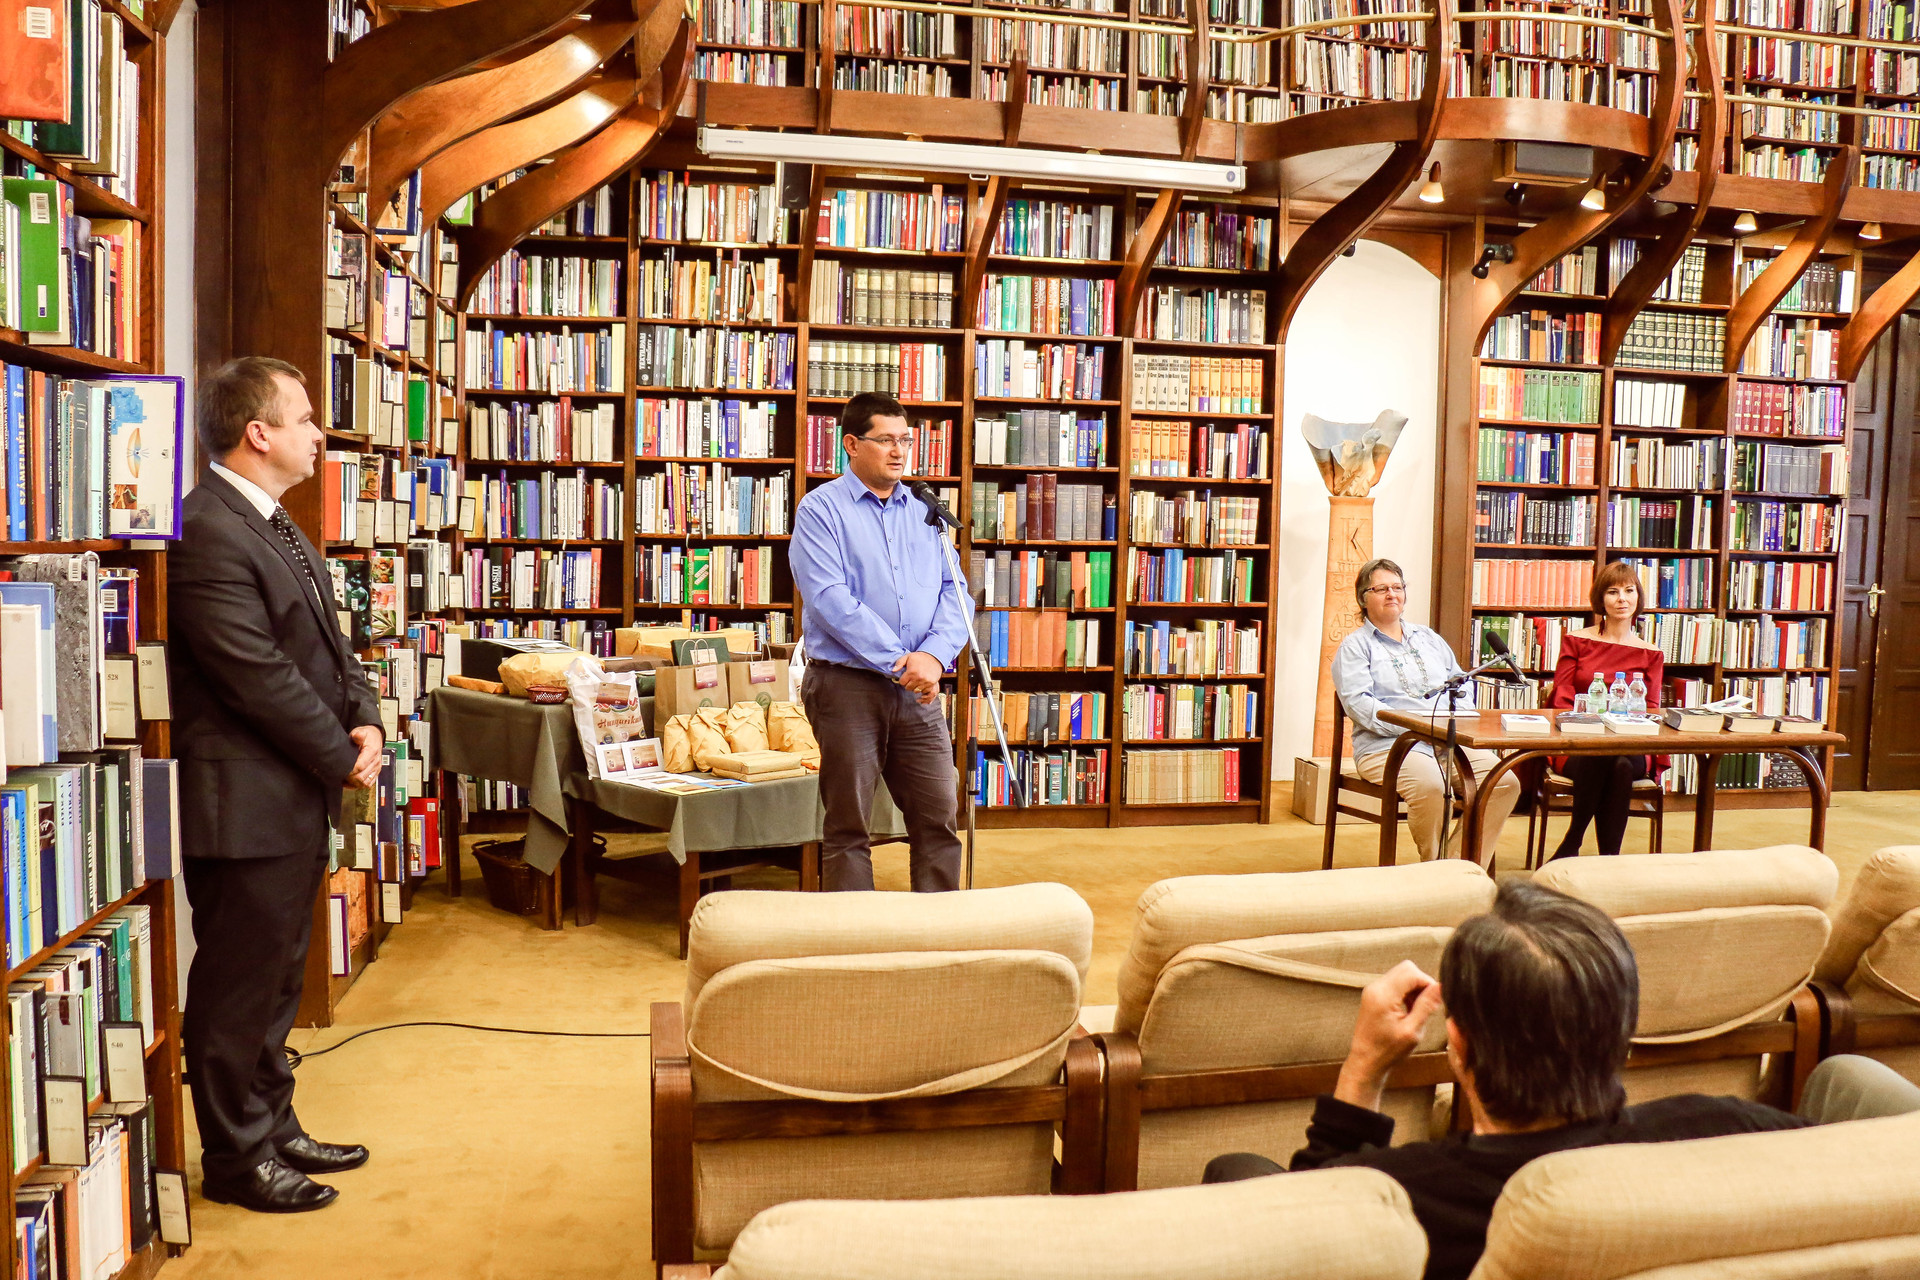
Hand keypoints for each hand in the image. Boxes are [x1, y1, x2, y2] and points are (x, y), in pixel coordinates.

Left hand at [347, 725, 382, 789]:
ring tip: (345, 779)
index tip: (341, 769)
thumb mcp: (361, 731)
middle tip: (340, 774)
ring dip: (354, 783)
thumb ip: (358, 734)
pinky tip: (350, 782)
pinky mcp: (375, 773)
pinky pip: (368, 784)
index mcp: (372, 752)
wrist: (375, 737)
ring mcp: (376, 769)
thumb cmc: (367, 735)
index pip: (360, 767)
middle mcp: (376, 762)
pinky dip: (358, 785)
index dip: (349, 770)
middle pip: (361, 777)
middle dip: (349, 778)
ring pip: (364, 783)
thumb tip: (357, 736)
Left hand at [891, 651, 943, 700]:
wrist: (934, 657)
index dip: (903, 680)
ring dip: (915, 687)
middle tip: (911, 678)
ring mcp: (925, 681)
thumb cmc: (920, 657)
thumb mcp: (908, 657)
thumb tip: (893, 670)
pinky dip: (922, 688)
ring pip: (916, 690)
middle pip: (908, 688)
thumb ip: (899, 663)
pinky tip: (923, 682)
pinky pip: (924, 691)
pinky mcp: (931, 683)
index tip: (906, 676)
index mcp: (911, 672)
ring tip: (917, 680)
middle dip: (908, 684)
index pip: (902, 683)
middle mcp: (918, 678)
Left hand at [1333, 960, 1444, 1112]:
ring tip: (1416, 1011)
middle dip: (1421, 984)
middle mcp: (1375, 987)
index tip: (1435, 1001)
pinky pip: (1394, 983)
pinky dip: (1405, 992)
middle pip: (1406, 969)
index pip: (1412, 972)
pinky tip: (1408, 1010)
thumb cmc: (1388, 1051)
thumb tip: (1441, 986)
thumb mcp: (1412, 1031)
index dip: (1428, 983)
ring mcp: (1372, 990)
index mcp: (1383, 995)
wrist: (1365, 1062)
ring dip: (1414, 988)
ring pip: (1401, 974)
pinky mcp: (1373, 994)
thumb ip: (1426, 1006)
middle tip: (1425, 1006)